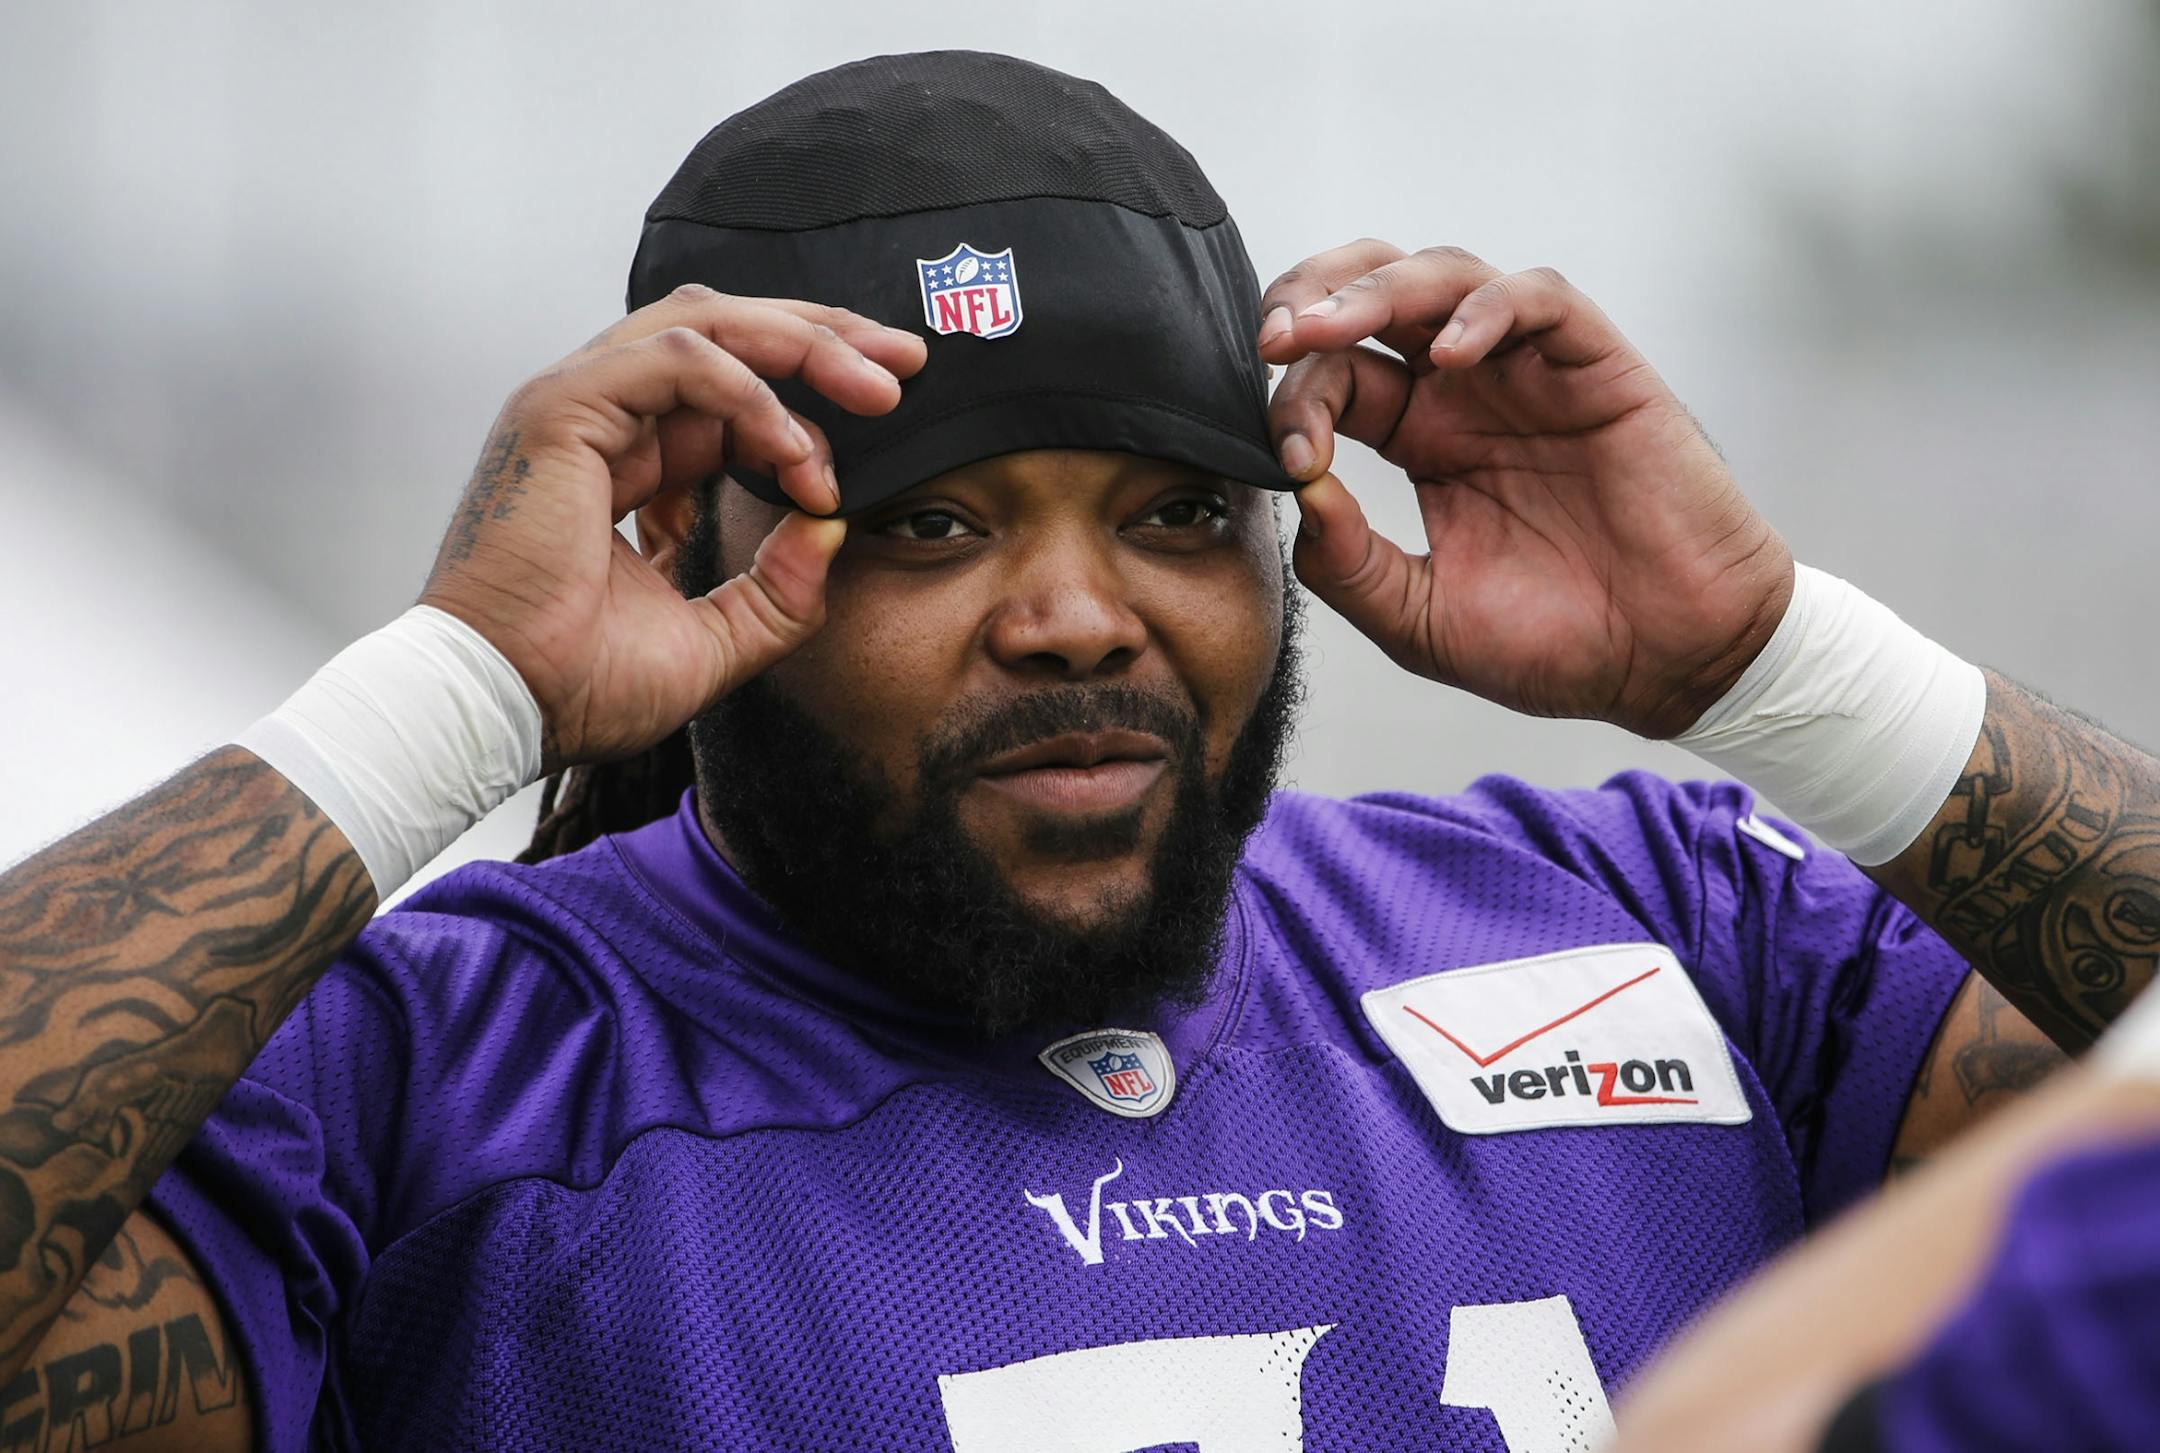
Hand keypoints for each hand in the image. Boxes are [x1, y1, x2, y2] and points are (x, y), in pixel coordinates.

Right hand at [419, 284, 926, 767]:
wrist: (499, 709)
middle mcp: (602, 418)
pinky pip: (677, 361)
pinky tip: (794, 449)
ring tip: (875, 389)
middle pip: (726, 333)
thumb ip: (777, 595)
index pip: (730, 388)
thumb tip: (832, 532)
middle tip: (905, 363)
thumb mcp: (711, 643)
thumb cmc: (574, 684)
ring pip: (706, 326)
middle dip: (824, 339)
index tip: (873, 448)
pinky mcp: (562, 409)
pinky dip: (750, 392)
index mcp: (627, 460)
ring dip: (802, 347)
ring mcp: (577, 404)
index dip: (810, 400)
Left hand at [1259, 241, 1791, 737]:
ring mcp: (1530, 372)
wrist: (1672, 661)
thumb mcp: (1422, 622)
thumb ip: (1351, 566)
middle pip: (1376, 295)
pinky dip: (1488, 309)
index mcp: (1421, 439)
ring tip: (1336, 325)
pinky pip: (1539, 300)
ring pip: (1445, 277)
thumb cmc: (1559, 642)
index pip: (1337, 378)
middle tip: (1274, 337)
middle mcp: (1468, 392)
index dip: (1296, 398)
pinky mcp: (1598, 365)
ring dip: (1381, 288)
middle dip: (1315, 298)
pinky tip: (1451, 353)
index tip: (1288, 452)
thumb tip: (1299, 494)